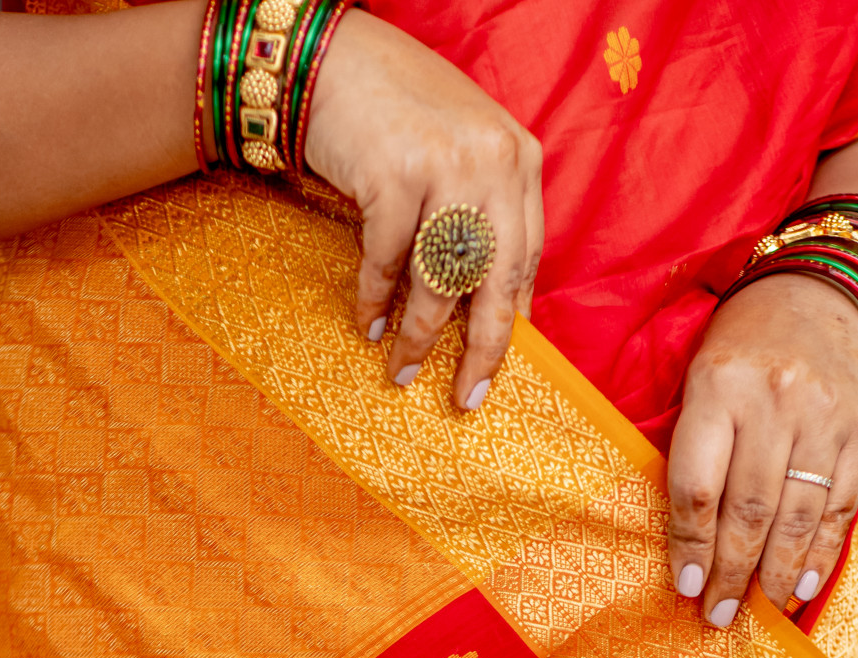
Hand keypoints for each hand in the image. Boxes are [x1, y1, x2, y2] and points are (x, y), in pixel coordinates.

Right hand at [304, 10, 542, 410]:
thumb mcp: (459, 153)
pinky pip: (389, 263)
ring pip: (441, 281)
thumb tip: (484, 304)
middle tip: (465, 397)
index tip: (495, 366)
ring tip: (401, 371)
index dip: (510, 319)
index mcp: (520, 159)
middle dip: (480, 350)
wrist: (331, 60)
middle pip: (496, 281)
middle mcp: (494, 162)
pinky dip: (374, 300)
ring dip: (418, 337)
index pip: (526, 258)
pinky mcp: (397, 173)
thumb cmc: (395, 114)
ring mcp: (448, 166)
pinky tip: (367, 323)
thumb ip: (481, 212)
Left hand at [666, 271, 857, 624]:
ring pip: (797, 517)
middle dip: (732, 574)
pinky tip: (802, 587)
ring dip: (776, 576)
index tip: (686, 588)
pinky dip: (820, 554)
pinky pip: (839, 507)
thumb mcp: (702, 380)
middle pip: (750, 510)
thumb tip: (686, 545)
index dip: (692, 545)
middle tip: (718, 618)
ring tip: (759, 612)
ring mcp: (826, 416)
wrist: (822, 292)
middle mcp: (776, 401)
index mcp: (720, 387)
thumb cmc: (744, 349)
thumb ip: (695, 450)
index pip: (699, 486)